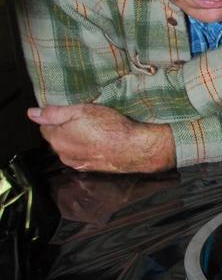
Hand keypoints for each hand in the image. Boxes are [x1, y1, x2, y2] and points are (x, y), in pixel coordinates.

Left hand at [28, 103, 174, 172]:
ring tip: (94, 130)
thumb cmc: (108, 126)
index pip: (45, 126)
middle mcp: (63, 154)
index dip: (56, 118)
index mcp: (57, 139)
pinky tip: (99, 142)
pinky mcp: (89, 168)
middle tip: (84, 119)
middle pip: (56, 138)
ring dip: (75, 140)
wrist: (133, 148)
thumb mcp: (81, 111)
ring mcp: (76, 163)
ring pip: (68, 148)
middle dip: (64, 129)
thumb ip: (54, 113)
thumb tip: (31, 113)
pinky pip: (80, 156)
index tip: (70, 112)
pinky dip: (85, 149)